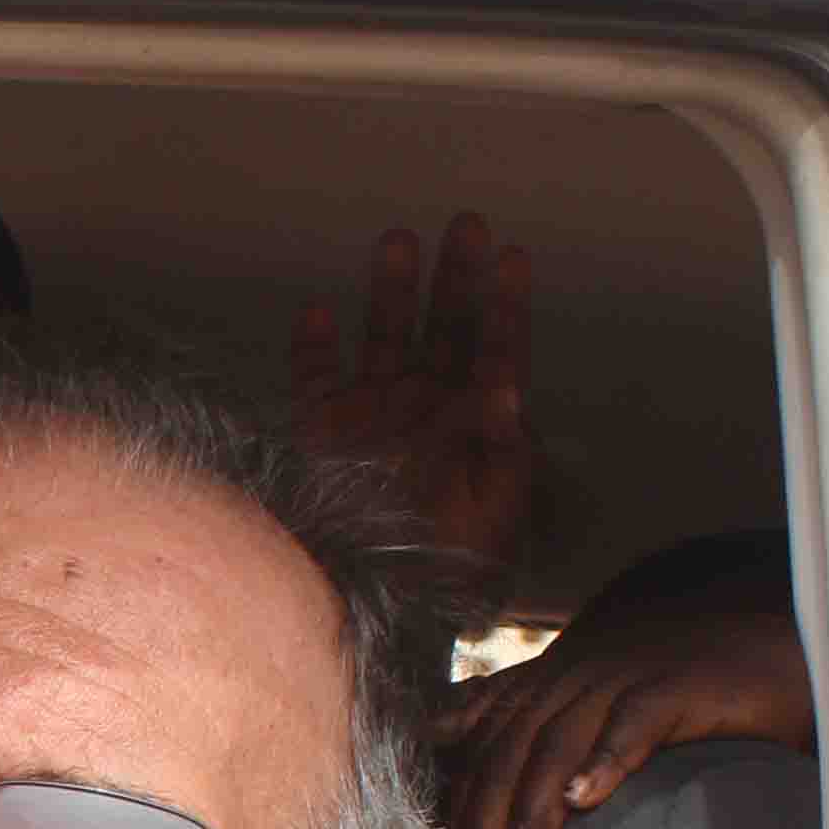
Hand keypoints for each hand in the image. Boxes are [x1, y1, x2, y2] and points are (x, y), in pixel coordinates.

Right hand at [290, 212, 540, 588]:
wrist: (375, 603)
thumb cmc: (445, 565)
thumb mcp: (493, 510)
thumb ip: (499, 447)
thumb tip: (505, 385)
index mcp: (474, 424)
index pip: (496, 351)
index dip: (506, 305)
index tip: (513, 258)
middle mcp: (425, 408)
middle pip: (444, 329)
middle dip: (456, 278)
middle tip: (467, 225)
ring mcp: (373, 414)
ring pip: (384, 338)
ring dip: (393, 292)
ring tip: (400, 242)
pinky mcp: (324, 431)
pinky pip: (315, 378)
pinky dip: (314, 348)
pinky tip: (319, 312)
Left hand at [432, 604, 815, 828]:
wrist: (770, 647)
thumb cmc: (677, 691)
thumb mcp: (589, 704)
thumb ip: (520, 720)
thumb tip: (441, 734)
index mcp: (547, 687)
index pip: (481, 754)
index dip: (454, 817)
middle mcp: (574, 679)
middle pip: (507, 758)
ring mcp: (622, 678)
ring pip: (558, 747)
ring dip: (533, 815)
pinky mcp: (676, 685)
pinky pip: (632, 722)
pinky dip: (605, 759)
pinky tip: (586, 798)